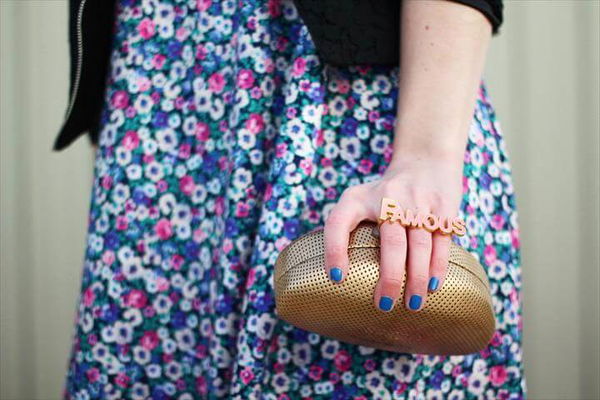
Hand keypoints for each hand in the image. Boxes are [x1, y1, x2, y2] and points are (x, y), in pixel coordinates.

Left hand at [323, 153, 463, 311]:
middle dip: (390, 278)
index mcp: (358, 198)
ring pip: (420, 246)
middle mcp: (388, 198)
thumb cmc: (383, 194)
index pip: (339, 223)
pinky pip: (441, 242)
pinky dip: (437, 266)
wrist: (425, 161)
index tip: (337, 277)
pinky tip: (432, 286)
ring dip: (417, 279)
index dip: (335, 250)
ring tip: (412, 305)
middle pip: (391, 243)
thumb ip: (345, 228)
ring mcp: (419, 202)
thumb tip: (338, 277)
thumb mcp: (358, 200)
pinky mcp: (444, 208)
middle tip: (384, 305)